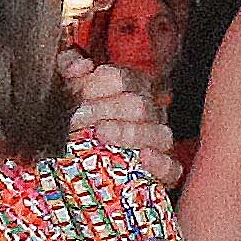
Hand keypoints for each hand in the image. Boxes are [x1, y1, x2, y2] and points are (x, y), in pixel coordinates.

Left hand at [64, 56, 180, 193]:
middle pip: (138, 104)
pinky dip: (160, 162)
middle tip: (78, 119)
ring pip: (159, 133)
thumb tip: (79, 66)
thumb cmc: (78, 125)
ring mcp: (159, 143)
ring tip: (102, 134)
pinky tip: (143, 157)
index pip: (123, 79)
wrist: (82, 172)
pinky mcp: (165, 173)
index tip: (79, 95)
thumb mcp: (68, 93)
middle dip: (107, 110)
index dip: (101, 84)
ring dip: (129, 132)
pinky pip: (172, 167)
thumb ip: (69, 71)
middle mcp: (150, 114)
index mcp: (131, 90)